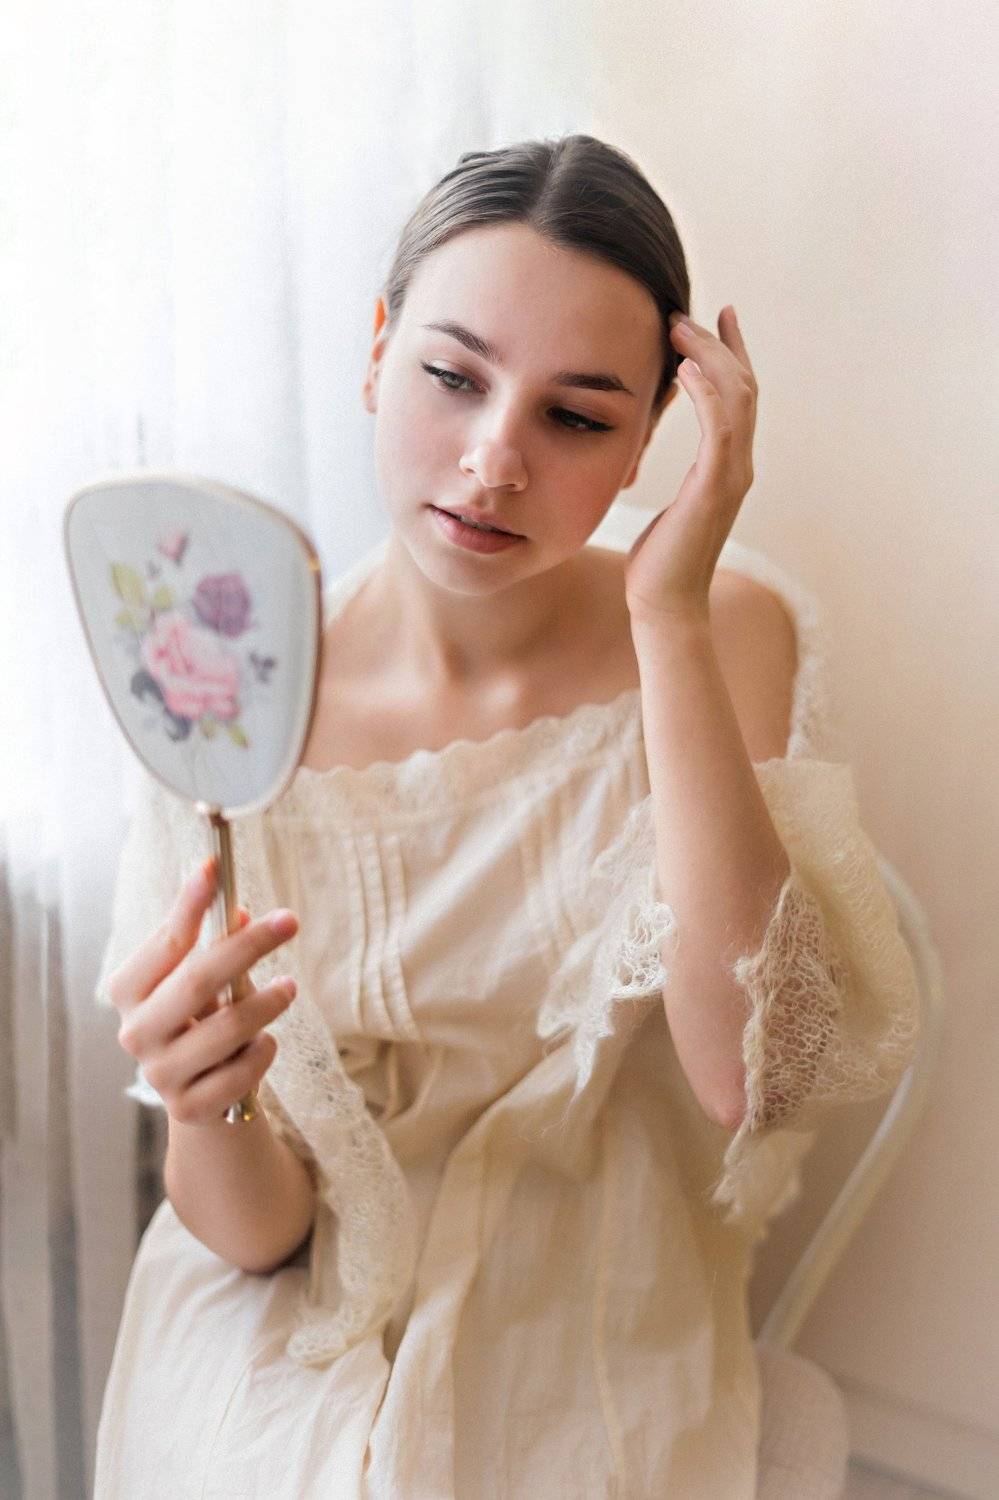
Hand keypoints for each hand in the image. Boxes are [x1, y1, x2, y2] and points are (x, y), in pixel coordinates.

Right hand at [107, 859, 299, 1125]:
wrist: (204, 1100)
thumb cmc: (202, 1023)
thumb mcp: (205, 982)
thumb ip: (216, 946)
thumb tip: (240, 913)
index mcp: (129, 990)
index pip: (165, 941)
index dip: (189, 903)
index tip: (215, 867)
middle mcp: (135, 1032)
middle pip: (197, 980)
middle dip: (247, 945)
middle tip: (289, 920)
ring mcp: (159, 1074)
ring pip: (226, 1027)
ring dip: (267, 1002)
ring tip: (289, 987)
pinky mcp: (188, 1108)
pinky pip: (240, 1072)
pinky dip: (262, 1051)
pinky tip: (266, 1043)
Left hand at [624, 305, 757, 625]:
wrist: (665, 607)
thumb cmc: (657, 564)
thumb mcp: (664, 507)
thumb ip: (668, 475)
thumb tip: (643, 449)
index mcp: (727, 468)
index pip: (738, 398)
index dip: (731, 353)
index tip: (717, 315)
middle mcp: (739, 466)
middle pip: (742, 386)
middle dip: (717, 344)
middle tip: (686, 313)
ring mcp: (733, 476)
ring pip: (737, 398)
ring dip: (709, 356)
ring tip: (680, 327)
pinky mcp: (716, 488)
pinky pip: (721, 426)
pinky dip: (706, 391)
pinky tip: (685, 366)